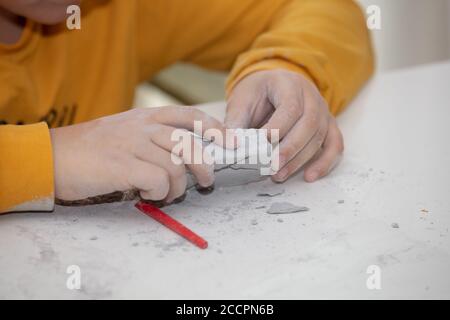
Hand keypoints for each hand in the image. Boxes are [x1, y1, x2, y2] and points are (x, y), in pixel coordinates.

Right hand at [50, 107, 231, 203]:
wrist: (52, 156)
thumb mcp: (125, 131)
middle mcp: (143, 127)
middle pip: (190, 143)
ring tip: (166, 195)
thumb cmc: (91, 149)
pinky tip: (148, 196)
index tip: (229, 142)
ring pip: (177, 165)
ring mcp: (133, 145)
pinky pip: (158, 181)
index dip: (215, 128)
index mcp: (146, 116)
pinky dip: (159, 193)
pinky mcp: (122, 166)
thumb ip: (153, 138)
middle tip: (206, 181)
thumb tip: (183, 159)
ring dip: (178, 187)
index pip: (190, 115)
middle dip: (205, 166)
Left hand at [225, 69, 343, 182]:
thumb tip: (231, 145)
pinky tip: (309, 176)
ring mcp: (323, 111)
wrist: (271, 87)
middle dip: (290, 148)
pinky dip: (325, 162)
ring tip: (279, 175)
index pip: (291, 106)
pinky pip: (334, 145)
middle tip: (273, 166)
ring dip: (300, 159)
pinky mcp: (328, 126)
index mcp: (289, 84)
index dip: (279, 126)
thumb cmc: (256, 94)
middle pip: (309, 123)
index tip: (263, 142)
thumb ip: (235, 122)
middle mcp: (311, 96)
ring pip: (320, 137)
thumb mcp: (242, 101)